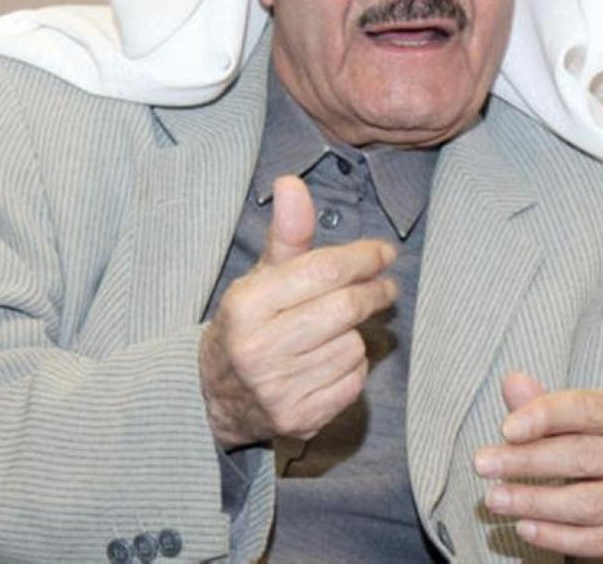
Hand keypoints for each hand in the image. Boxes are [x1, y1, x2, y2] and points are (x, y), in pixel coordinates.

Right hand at [199, 175, 397, 447]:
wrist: (216, 397)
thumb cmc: (248, 323)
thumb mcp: (259, 276)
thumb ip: (286, 233)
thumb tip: (291, 182)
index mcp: (246, 305)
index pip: (322, 271)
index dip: (362, 258)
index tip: (383, 252)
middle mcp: (259, 349)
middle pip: (345, 310)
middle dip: (374, 291)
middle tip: (386, 284)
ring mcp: (279, 390)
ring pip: (353, 346)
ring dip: (357, 332)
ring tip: (338, 328)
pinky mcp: (299, 420)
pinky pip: (353, 382)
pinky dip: (352, 366)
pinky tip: (332, 359)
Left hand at [474, 372, 602, 562]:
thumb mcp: (590, 424)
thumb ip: (549, 407)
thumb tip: (512, 383)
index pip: (589, 409)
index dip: (546, 416)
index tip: (506, 429)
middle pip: (584, 457)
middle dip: (527, 461)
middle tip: (483, 464)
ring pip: (588, 503)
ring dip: (535, 502)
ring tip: (494, 498)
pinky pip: (596, 541)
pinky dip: (556, 535)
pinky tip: (524, 527)